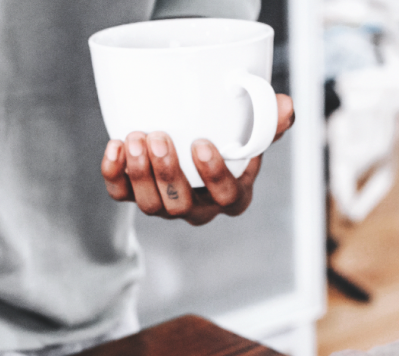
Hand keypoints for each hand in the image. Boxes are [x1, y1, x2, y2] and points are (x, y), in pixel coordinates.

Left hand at [100, 93, 294, 225]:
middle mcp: (197, 206)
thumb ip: (269, 120)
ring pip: (150, 205)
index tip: (202, 144)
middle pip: (181, 206)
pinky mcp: (136, 195)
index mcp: (231, 194)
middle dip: (167, 173)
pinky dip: (113, 174)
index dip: (214, 176)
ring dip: (140, 173)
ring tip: (136, 137)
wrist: (191, 137)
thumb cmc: (228, 139)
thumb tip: (284, 106)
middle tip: (159, 137)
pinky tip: (114, 147)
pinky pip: (121, 195)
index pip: (228, 198)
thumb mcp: (252, 130)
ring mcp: (165, 205)